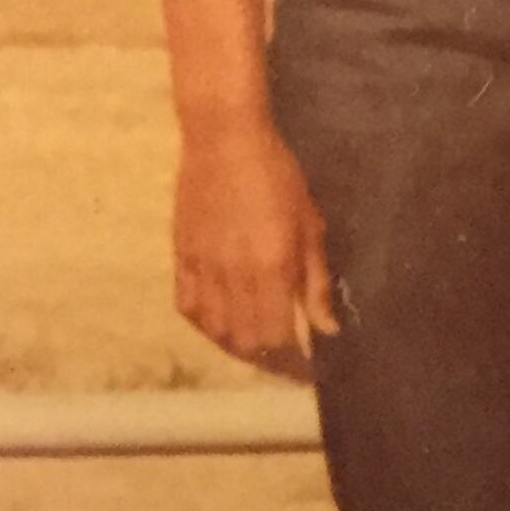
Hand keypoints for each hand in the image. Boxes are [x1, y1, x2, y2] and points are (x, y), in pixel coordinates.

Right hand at [173, 113, 337, 376]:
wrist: (224, 141)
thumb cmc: (279, 177)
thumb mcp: (310, 225)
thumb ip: (316, 282)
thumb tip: (328, 329)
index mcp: (270, 268)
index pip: (277, 336)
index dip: (293, 360)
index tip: (309, 368)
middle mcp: (232, 276)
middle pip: (245, 341)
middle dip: (269, 358)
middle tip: (287, 356)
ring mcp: (201, 269)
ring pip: (214, 331)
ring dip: (237, 345)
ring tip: (259, 343)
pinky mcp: (180, 258)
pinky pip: (188, 308)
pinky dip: (206, 325)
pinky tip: (222, 324)